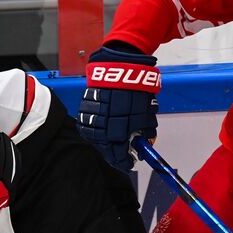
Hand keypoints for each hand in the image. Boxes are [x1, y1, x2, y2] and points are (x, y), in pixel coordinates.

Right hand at [77, 45, 159, 171]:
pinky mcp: (85, 111)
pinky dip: (97, 130)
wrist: (120, 69)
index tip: (129, 162)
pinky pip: (90, 127)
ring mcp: (91, 121)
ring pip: (97, 140)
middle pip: (106, 152)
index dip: (125, 163)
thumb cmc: (136, 91)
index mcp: (118, 135)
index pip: (119, 158)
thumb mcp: (147, 115)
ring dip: (105, 142)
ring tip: (114, 139)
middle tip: (123, 153)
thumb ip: (146, 133)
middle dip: (115, 154)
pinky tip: (104, 128)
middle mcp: (102, 131)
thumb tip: (146, 144)